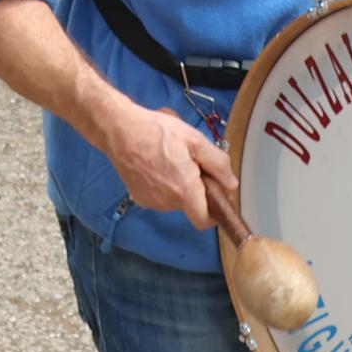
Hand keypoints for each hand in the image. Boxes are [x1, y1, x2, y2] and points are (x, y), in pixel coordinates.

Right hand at [94, 95, 241, 227]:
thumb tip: (230, 183)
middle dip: (196, 189)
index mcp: (184, 189)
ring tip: (172, 160)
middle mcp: (167, 201)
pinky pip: (160, 196)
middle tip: (192, 163)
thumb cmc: (156, 131)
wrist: (120, 130)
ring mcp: (151, 201)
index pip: (204, 221)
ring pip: (175, 200)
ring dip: (179, 186)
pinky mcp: (139, 197)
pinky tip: (158, 165)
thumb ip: (217, 164)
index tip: (216, 196)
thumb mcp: (195, 140)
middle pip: (191, 206)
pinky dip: (163, 185)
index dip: (214, 212)